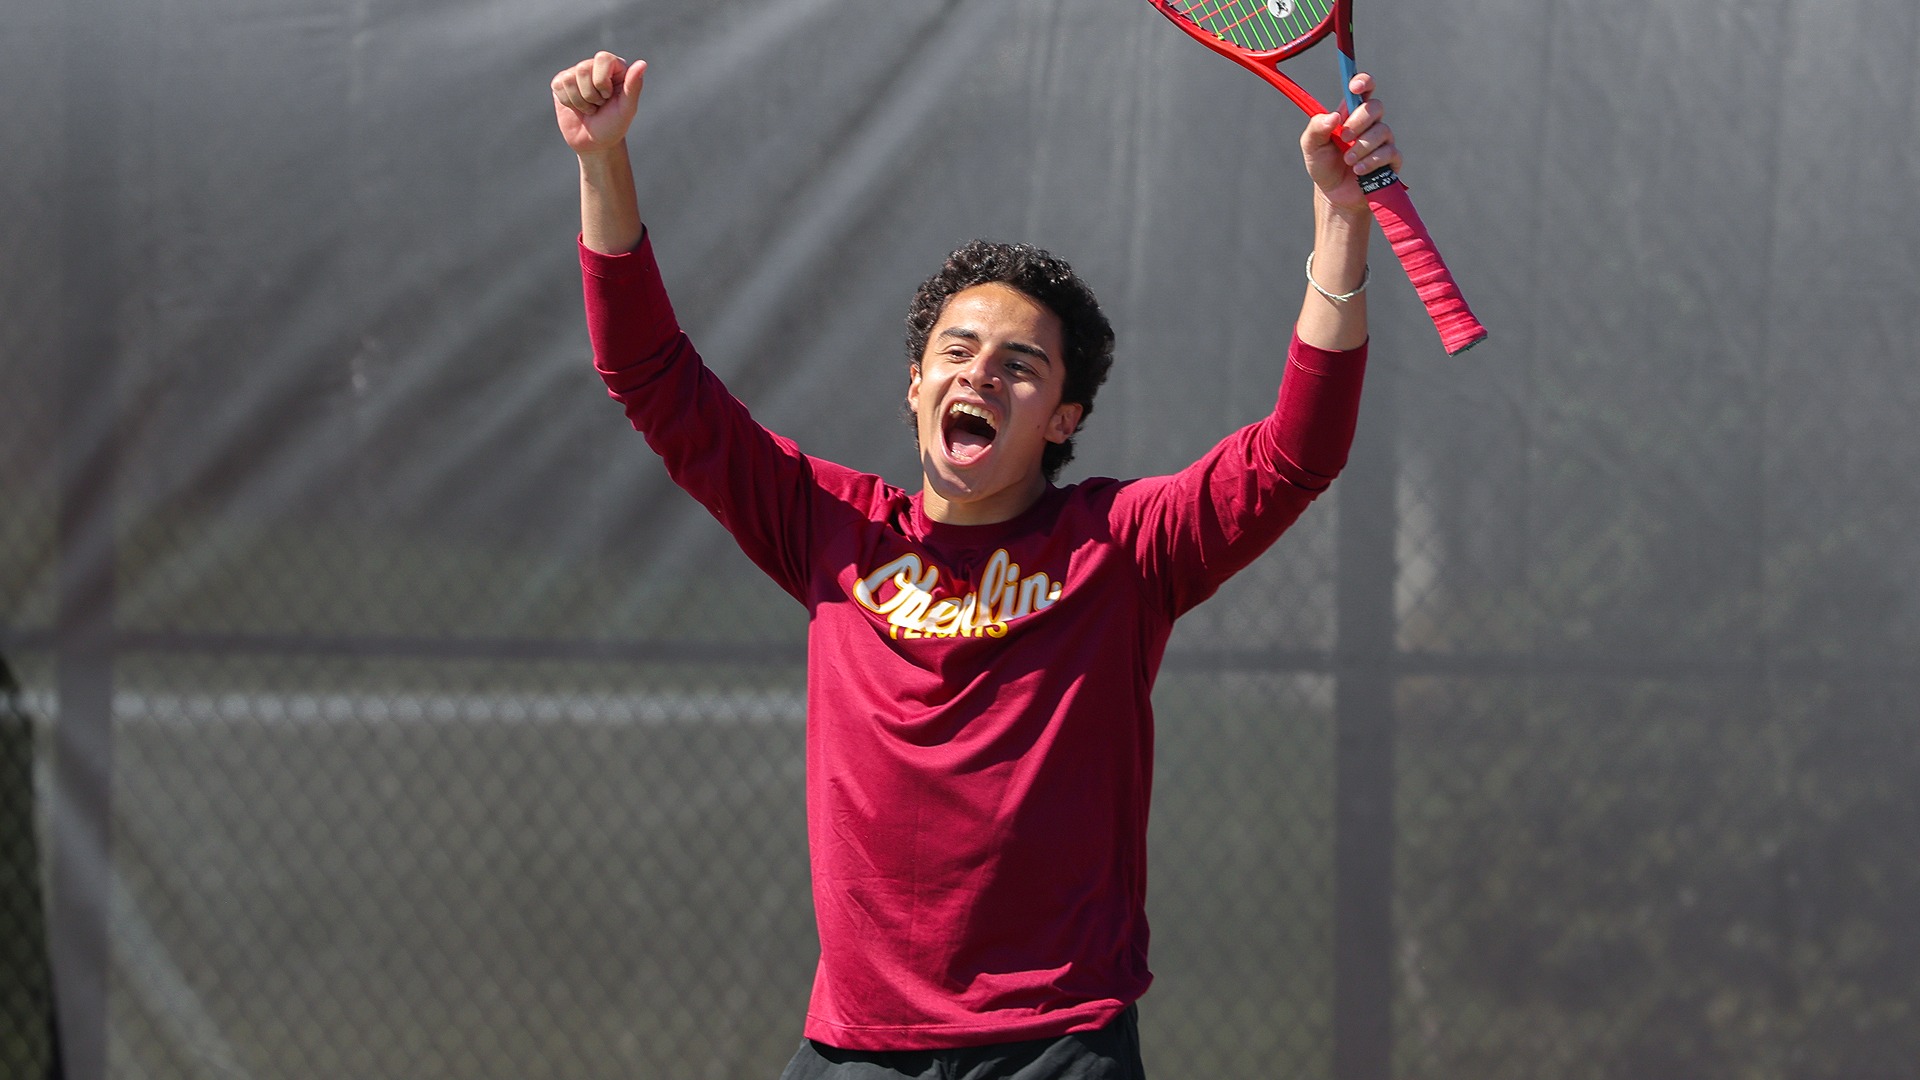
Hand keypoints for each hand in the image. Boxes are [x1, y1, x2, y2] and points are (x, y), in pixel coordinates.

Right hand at [551, 52, 647, 156]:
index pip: (603, 58)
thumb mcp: (627, 108)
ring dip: (580, 101)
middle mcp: (594, 66)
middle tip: (599, 105)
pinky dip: (568, 102)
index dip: (602, 81)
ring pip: (569, 79)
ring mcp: (576, 74)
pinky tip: (576, 107)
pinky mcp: (561, 83)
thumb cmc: (614, 125)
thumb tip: (642, 64)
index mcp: (614, 67)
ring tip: (589, 108)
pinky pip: (559, 85)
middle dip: (591, 95)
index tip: (608, 96)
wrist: (594, 143)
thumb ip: (634, 86)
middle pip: (583, 69)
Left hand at [1300, 72, 1399, 213]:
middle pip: (1375, 107)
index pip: (1363, 89)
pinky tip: (1358, 170)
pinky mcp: (1391, 159)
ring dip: (1361, 146)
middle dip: (1359, 121)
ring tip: (1348, 161)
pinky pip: (1389, 152)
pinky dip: (1371, 161)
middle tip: (1343, 137)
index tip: (1354, 88)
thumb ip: (1316, 128)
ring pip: (1382, 131)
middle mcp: (1370, 123)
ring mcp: (1383, 140)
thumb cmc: (1324, 166)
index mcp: (1350, 114)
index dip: (1363, 82)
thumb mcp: (1311, 147)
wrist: (1334, 195)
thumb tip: (1333, 117)